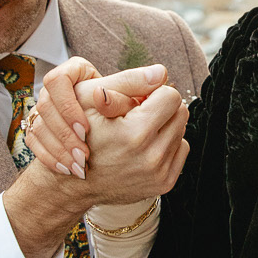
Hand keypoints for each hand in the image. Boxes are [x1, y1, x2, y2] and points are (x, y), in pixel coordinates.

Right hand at [1, 84, 188, 257]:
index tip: (139, 99)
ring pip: (181, 131)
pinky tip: (144, 147)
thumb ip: (128, 82)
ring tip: (138, 131)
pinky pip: (180, 151)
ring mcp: (159, 173)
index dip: (154, 92)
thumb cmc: (79, 136)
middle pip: (180, 112)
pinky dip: (167, 145)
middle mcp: (151, 157)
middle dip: (162, 108)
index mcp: (135, 133)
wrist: (75, 181)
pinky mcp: (164, 184)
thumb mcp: (90, 101)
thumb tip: (160, 72)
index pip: (171, 96)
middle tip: (139, 114)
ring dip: (164, 126)